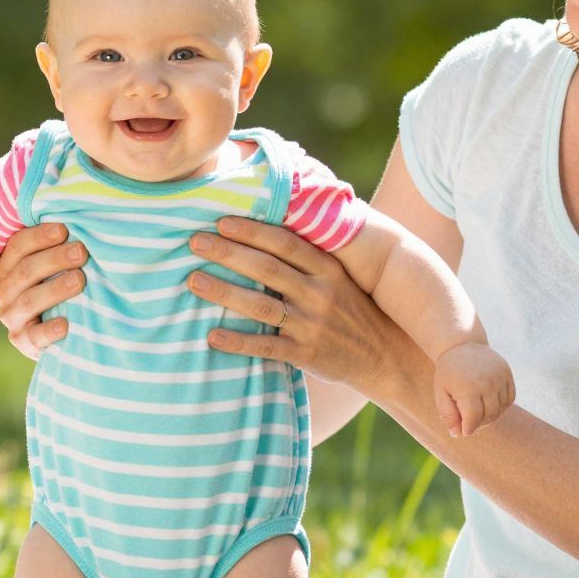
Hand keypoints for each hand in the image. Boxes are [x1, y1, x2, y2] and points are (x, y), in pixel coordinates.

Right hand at [0, 222, 85, 358]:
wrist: (69, 327)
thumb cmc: (66, 281)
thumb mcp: (60, 262)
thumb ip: (61, 243)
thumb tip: (76, 217)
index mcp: (9, 266)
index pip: (16, 246)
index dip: (39, 236)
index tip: (64, 229)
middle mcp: (5, 291)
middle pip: (24, 271)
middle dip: (54, 259)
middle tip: (81, 252)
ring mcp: (13, 317)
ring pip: (28, 301)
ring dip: (54, 289)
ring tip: (80, 280)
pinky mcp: (24, 341)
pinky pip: (32, 337)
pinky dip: (49, 330)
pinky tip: (66, 323)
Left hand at [185, 217, 412, 395]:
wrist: (384, 355)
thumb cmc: (353, 311)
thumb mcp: (340, 279)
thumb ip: (309, 259)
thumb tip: (267, 230)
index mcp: (328, 269)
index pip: (285, 243)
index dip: (252, 231)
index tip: (220, 222)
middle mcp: (320, 293)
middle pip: (267, 268)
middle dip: (228, 253)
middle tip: (195, 242)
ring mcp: (313, 325)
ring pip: (262, 305)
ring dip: (225, 292)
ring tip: (194, 281)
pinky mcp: (307, 355)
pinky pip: (267, 347)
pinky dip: (238, 341)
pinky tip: (212, 336)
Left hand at [433, 341, 513, 436]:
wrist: (461, 345)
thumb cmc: (448, 372)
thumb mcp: (441, 393)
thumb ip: (447, 415)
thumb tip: (458, 434)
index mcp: (467, 388)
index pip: (473, 419)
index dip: (468, 429)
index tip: (464, 431)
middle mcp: (486, 382)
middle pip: (488, 416)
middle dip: (478, 424)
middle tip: (470, 422)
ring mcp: (499, 377)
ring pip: (500, 409)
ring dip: (490, 416)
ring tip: (478, 413)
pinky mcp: (507, 373)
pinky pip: (510, 398)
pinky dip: (502, 406)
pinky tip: (490, 403)